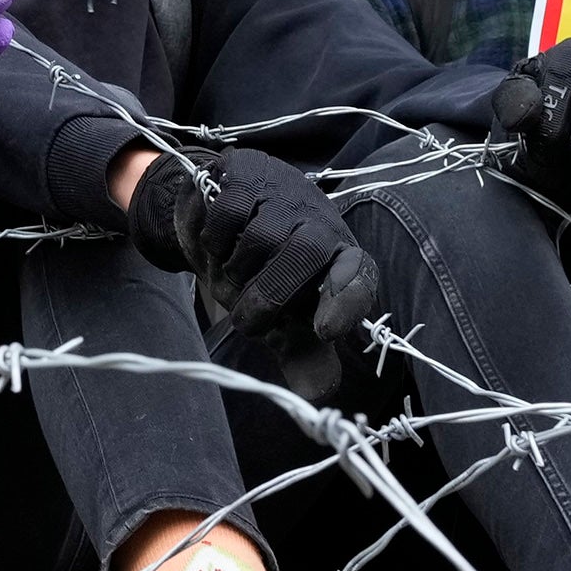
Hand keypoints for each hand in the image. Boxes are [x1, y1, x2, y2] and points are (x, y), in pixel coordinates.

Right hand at [123, 147, 380, 399]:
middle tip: (246, 319)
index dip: (346, 300)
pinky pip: (225, 214)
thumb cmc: (264, 276)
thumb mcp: (285, 321)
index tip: (325, 331)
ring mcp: (283, 194)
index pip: (359, 275)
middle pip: (303, 255)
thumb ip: (303, 357)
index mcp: (342, 261)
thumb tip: (317, 398)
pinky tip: (214, 241)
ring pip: (257, 238)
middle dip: (266, 297)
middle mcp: (320, 222)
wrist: (219, 220)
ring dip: (232, 270)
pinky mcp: (244, 172)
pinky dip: (212, 238)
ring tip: (229, 273)